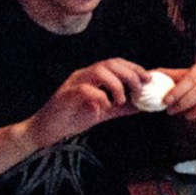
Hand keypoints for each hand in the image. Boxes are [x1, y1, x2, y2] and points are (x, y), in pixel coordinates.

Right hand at [22, 58, 145, 148]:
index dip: (134, 68)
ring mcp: (73, 83)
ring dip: (116, 84)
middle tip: (139, 89)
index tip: (149, 79)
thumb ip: (122, 107)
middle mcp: (83, 75)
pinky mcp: (66, 95)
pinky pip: (85, 89)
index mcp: (93, 76)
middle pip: (110, 63)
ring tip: (121, 100)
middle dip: (129, 74)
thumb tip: (143, 105)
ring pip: (98, 71)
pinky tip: (104, 107)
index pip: (116, 63)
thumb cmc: (73, 118)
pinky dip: (99, 96)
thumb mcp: (103, 112)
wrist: (47, 130)